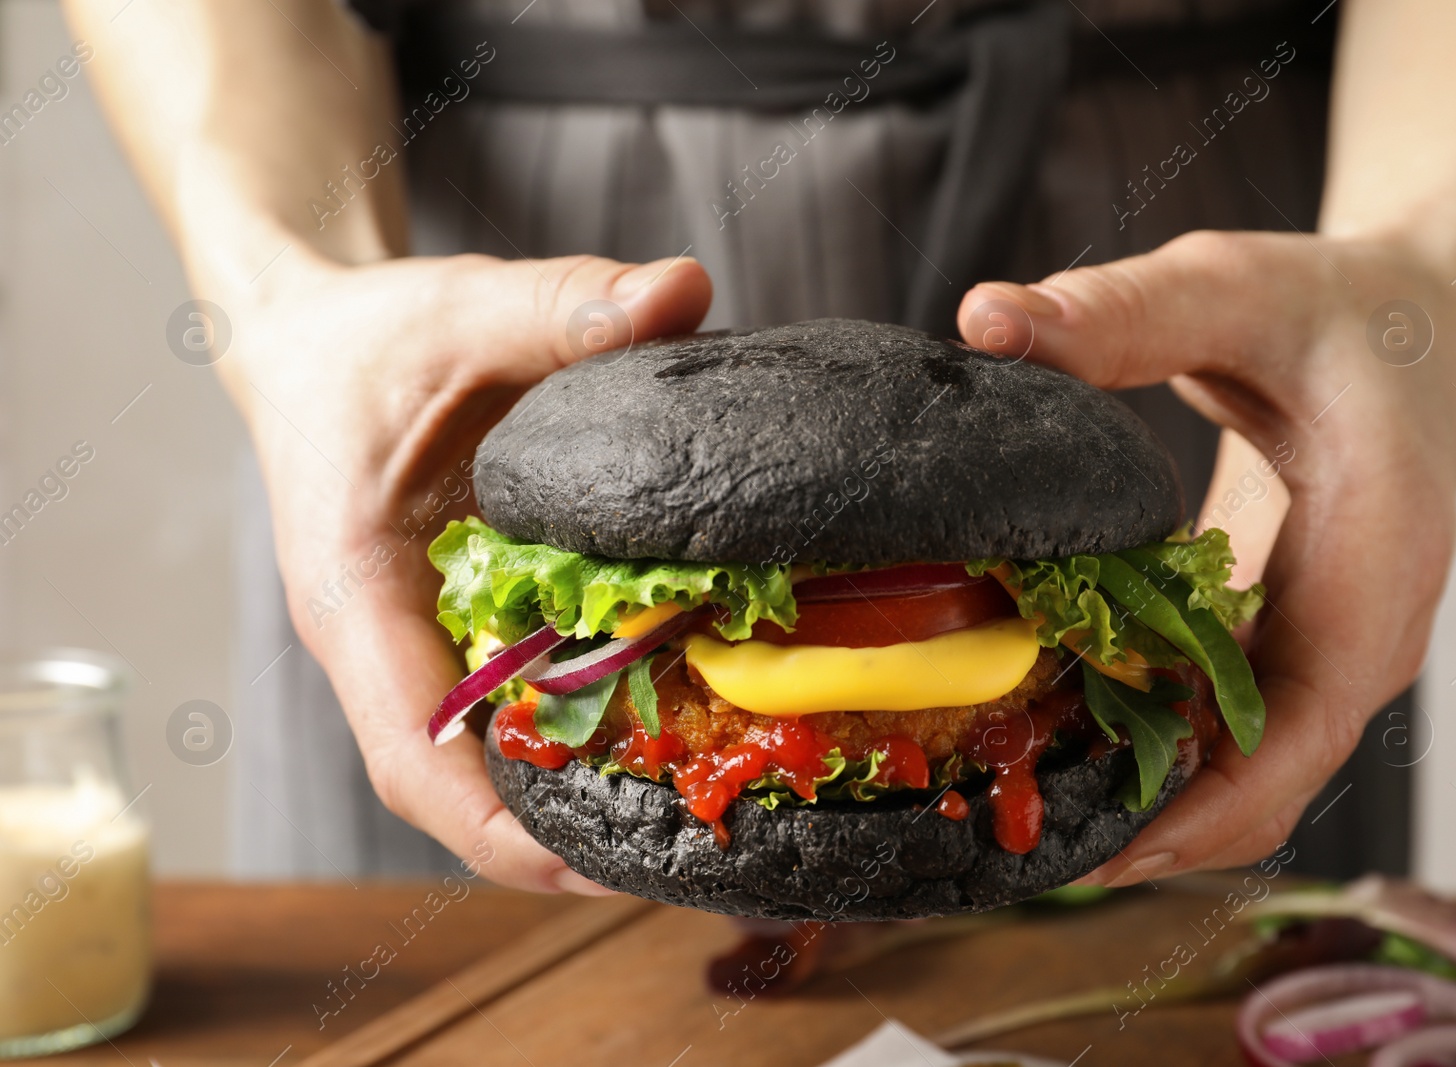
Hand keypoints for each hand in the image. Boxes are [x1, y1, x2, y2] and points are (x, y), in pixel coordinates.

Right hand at [221, 249, 711, 890]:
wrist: (308, 338)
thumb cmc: (366, 338)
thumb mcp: (460, 309)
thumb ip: (564, 305)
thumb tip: (684, 290)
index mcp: (354, 597)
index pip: (413, 754)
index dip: (498, 828)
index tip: (594, 871)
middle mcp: (383, 643)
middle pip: (463, 784)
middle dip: (561, 836)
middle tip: (691, 853)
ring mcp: (417, 643)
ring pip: (491, 755)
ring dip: (580, 794)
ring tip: (700, 813)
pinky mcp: (453, 625)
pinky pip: (515, 701)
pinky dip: (585, 726)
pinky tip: (677, 722)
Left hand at [959, 229, 1455, 884]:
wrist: (1408, 324)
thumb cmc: (1333, 310)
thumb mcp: (1232, 289)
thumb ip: (1120, 312)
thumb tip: (986, 319)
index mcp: (1378, 558)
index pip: (1304, 730)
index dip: (1209, 808)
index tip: (1107, 846)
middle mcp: (1364, 629)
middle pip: (1265, 778)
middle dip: (1149, 822)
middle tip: (1017, 832)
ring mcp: (1330, 646)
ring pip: (1242, 764)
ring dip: (1139, 790)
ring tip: (1014, 793)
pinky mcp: (1290, 640)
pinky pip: (1223, 722)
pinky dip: (1147, 739)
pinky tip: (1053, 729)